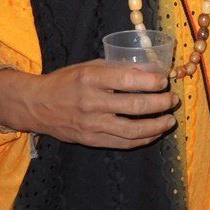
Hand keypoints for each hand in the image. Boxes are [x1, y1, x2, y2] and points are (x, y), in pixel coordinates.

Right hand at [0, 60, 178, 148]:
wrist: (36, 105)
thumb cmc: (66, 81)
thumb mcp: (90, 66)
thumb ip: (120, 69)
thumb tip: (151, 70)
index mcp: (92, 79)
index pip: (129, 81)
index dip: (152, 82)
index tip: (164, 81)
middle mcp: (92, 102)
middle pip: (135, 106)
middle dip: (160, 103)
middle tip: (172, 100)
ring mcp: (91, 124)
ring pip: (132, 130)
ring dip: (156, 126)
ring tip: (169, 120)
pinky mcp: (90, 140)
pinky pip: (122, 143)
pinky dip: (142, 139)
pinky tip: (154, 133)